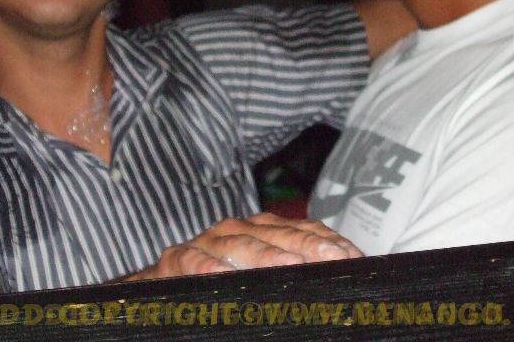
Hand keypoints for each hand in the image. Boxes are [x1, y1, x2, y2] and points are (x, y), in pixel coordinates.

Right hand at [125, 213, 362, 279]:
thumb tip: (340, 281)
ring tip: (290, 266)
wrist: (160, 286)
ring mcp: (206, 241)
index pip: (302, 230)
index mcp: (262, 229)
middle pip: (278, 235)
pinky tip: (222, 275)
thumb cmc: (221, 283)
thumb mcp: (259, 276)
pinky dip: (206, 267)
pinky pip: (192, 261)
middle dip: (308, 247)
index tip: (353, 258)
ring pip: (240, 244)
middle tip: (333, 259)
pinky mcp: (175, 259)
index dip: (328, 242)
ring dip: (266, 255)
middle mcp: (237, 228)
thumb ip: (292, 274)